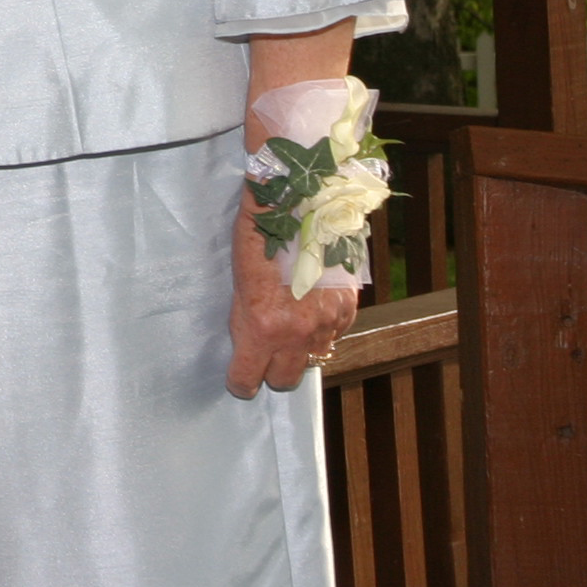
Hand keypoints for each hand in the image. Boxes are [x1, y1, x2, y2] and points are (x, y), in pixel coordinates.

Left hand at [225, 202, 356, 397]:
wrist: (308, 204)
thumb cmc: (262, 232)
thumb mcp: (239, 269)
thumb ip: (243, 309)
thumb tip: (244, 328)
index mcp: (261, 325)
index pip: (247, 378)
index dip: (240, 381)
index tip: (238, 378)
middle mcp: (296, 333)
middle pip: (283, 380)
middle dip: (271, 370)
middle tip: (263, 352)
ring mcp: (326, 324)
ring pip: (313, 360)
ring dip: (299, 351)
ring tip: (288, 327)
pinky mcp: (347, 311)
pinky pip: (333, 336)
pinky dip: (322, 330)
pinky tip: (311, 308)